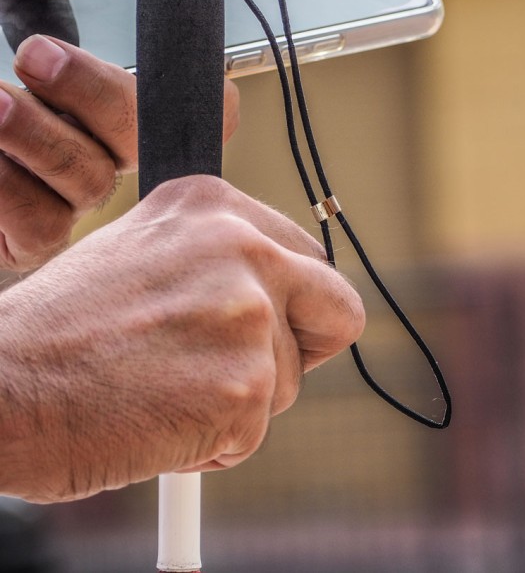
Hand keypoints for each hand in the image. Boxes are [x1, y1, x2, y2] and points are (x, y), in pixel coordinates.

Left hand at [0, 0, 239, 271]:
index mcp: (104, 90)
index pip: (201, 109)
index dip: (205, 101)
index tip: (137, 65)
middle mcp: (93, 148)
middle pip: (141, 143)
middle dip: (97, 100)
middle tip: (33, 56)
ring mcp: (57, 195)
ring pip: (90, 188)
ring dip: (40, 142)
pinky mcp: (15, 238)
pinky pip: (37, 229)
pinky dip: (6, 190)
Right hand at [0, 176, 364, 502]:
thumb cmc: (56, 337)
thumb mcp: (140, 257)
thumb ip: (216, 264)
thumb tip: (280, 293)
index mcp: (215, 208)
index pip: (312, 260)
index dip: (293, 305)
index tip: (261, 324)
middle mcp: (242, 248)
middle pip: (339, 309)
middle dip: (304, 350)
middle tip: (247, 375)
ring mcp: (247, 316)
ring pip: (288, 383)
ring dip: (236, 405)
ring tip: (158, 394)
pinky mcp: (245, 386)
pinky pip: (253, 434)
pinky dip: (209, 446)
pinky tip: (151, 425)